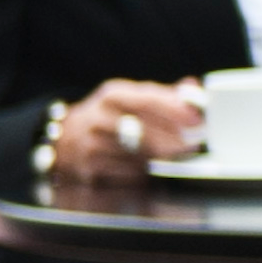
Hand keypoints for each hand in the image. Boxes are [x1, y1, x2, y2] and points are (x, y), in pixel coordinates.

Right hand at [60, 77, 207, 178]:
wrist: (66, 140)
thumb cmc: (108, 118)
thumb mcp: (130, 99)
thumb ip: (163, 95)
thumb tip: (193, 88)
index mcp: (112, 95)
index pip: (146, 99)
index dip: (173, 109)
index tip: (196, 118)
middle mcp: (98, 117)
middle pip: (143, 129)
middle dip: (173, 138)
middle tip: (194, 143)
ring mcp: (90, 145)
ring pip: (137, 154)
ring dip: (161, 157)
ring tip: (176, 155)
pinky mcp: (89, 169)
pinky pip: (126, 173)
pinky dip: (143, 172)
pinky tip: (150, 169)